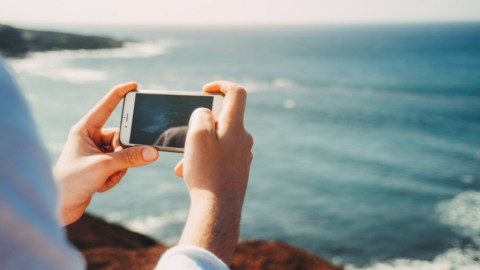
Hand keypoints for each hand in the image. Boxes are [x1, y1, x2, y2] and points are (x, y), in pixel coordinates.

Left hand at [53, 82, 158, 224]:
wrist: (59, 207)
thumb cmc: (72, 182)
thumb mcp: (104, 167)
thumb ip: (130, 158)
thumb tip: (153, 152)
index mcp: (84, 129)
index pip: (106, 106)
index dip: (120, 94)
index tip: (135, 86)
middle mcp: (90, 138)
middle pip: (121, 137)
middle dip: (123, 153)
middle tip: (116, 164)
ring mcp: (95, 153)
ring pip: (122, 154)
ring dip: (119, 169)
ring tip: (104, 179)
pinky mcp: (99, 166)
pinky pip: (119, 166)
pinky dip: (114, 177)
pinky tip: (101, 186)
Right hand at [175, 81, 252, 263]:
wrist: (218, 209)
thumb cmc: (207, 171)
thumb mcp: (197, 135)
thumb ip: (201, 115)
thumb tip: (206, 113)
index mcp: (236, 126)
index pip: (236, 93)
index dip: (221, 85)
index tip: (204, 90)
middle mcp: (243, 138)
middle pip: (223, 118)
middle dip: (200, 125)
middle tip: (186, 138)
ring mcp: (242, 155)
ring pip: (217, 140)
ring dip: (198, 146)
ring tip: (184, 163)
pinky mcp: (237, 169)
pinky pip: (219, 157)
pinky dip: (204, 160)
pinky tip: (189, 173)